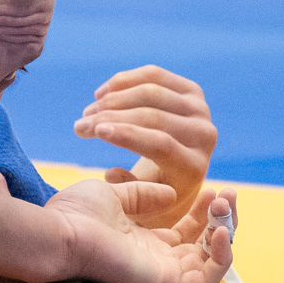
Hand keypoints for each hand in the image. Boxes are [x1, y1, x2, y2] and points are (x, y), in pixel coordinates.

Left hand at [45, 179, 233, 282]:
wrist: (59, 233)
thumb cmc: (75, 215)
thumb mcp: (112, 196)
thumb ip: (140, 195)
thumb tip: (170, 193)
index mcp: (142, 244)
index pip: (186, 234)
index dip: (203, 212)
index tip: (213, 190)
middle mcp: (156, 262)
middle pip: (203, 247)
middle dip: (220, 220)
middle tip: (227, 194)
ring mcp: (162, 276)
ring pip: (211, 262)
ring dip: (225, 233)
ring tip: (224, 206)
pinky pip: (208, 279)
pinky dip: (221, 257)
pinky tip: (219, 230)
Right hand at [76, 66, 216, 230]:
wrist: (180, 172)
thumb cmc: (155, 191)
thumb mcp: (144, 207)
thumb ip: (128, 192)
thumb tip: (112, 173)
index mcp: (194, 166)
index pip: (160, 144)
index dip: (126, 135)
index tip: (94, 132)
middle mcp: (204, 135)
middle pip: (153, 116)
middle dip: (109, 117)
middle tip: (79, 126)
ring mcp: (200, 109)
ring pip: (151, 91)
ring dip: (112, 99)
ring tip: (87, 112)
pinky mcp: (191, 90)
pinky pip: (153, 75)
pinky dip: (123, 82)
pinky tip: (101, 94)